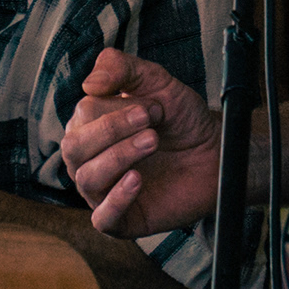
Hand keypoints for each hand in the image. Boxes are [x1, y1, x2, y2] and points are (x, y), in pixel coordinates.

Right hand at [68, 50, 215, 237]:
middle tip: (151, 122)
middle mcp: (89, 160)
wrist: (215, 153)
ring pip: (86, 179)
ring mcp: (103, 191)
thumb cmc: (181, 119)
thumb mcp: (156, 82)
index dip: (115, 110)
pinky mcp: (123, 220)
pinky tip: (137, 180)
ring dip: (119, 157)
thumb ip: (121, 68)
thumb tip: (88, 82)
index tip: (153, 106)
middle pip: (74, 148)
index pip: (82, 116)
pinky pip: (102, 218)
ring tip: (153, 142)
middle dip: (111, 131)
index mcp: (89, 127)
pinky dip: (116, 199)